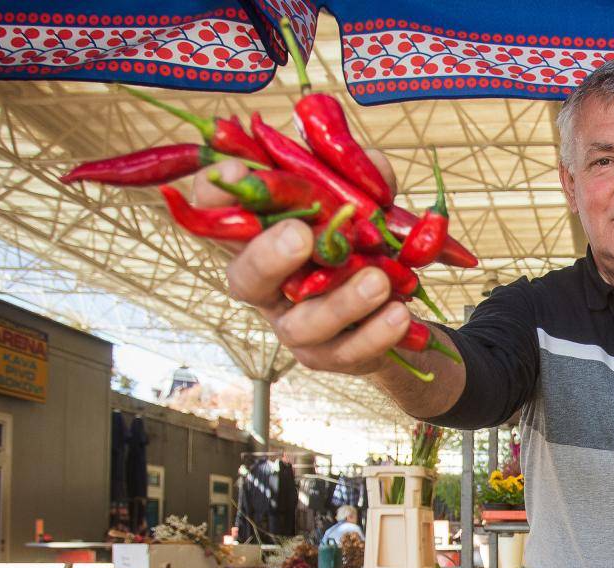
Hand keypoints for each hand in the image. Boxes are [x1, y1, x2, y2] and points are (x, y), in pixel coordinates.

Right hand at [194, 160, 415, 375]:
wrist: (396, 304)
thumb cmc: (362, 242)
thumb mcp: (363, 204)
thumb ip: (363, 180)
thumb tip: (372, 165)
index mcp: (261, 239)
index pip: (216, 214)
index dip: (214, 194)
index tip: (234, 173)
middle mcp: (266, 286)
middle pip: (245, 278)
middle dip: (268, 257)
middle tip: (300, 235)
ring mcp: (292, 325)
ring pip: (301, 324)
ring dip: (340, 303)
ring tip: (377, 282)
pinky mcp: (326, 356)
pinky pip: (345, 351)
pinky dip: (374, 334)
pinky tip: (399, 314)